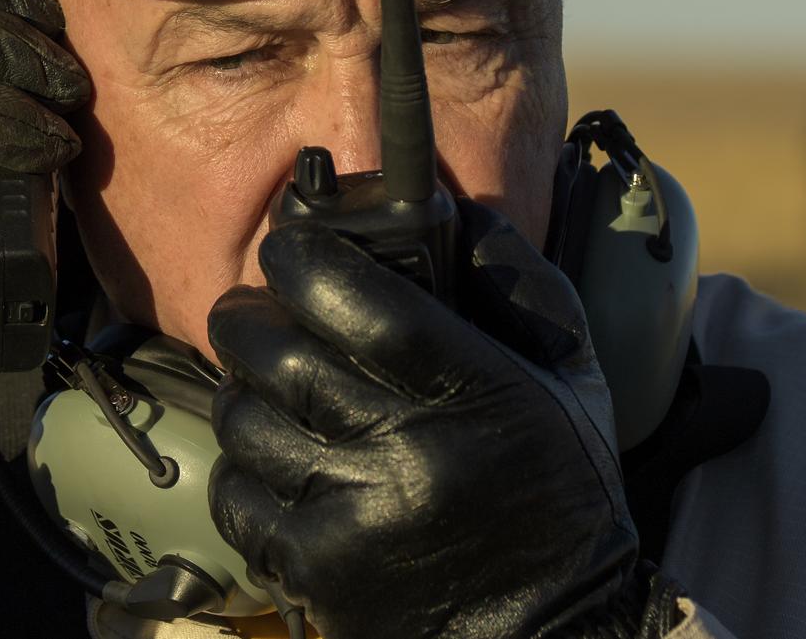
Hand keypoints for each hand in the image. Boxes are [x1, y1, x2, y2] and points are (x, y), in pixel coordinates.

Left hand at [207, 203, 683, 638]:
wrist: (550, 634)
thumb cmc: (557, 493)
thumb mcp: (569, 376)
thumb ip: (517, 283)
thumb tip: (454, 210)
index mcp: (477, 393)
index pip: (365, 302)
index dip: (307, 259)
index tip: (288, 248)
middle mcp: (409, 454)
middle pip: (280, 354)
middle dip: (250, 315)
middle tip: (256, 309)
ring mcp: (354, 518)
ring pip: (245, 418)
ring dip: (242, 387)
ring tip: (267, 383)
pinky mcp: (315, 573)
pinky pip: (236, 493)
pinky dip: (241, 464)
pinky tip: (274, 456)